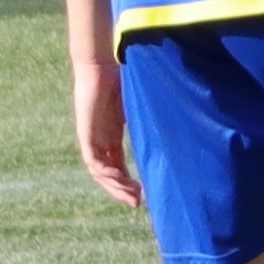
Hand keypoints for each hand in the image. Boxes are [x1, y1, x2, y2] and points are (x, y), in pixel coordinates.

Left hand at [73, 56, 142, 206]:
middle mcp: (100, 137)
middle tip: (137, 203)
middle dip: (122, 189)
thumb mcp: (139, 104)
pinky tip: (119, 180)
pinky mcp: (86, 132)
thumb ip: (148, 117)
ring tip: (132, 196)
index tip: (143, 193)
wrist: (101, 60)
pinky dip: (106, 172)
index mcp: (111, 132)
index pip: (117, 164)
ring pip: (100, 171)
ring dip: (115, 186)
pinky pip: (93, 160)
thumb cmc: (121, 75)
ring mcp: (92, 135)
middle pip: (108, 172)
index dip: (128, 180)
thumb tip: (177, 121)